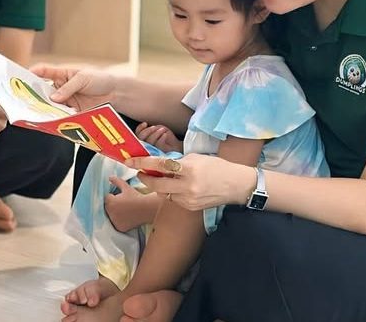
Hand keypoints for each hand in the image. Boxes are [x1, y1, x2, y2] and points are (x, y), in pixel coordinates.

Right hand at [30, 64, 118, 111]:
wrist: (115, 93)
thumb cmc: (99, 79)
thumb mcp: (82, 79)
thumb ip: (68, 88)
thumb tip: (53, 98)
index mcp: (61, 74)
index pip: (44, 72)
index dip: (33, 73)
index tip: (22, 77)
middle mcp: (60, 88)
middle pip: (44, 91)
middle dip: (35, 95)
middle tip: (27, 100)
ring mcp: (66, 100)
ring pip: (51, 105)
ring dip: (46, 108)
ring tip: (38, 113)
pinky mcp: (72, 111)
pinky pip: (61, 115)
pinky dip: (57, 118)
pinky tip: (53, 120)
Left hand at [103, 176, 156, 232]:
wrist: (147, 209)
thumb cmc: (136, 196)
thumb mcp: (126, 187)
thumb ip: (117, 181)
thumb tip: (109, 176)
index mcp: (110, 202)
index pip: (106, 198)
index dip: (112, 196)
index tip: (119, 196)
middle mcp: (110, 212)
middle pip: (107, 207)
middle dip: (112, 205)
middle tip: (123, 203)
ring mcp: (115, 221)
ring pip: (111, 216)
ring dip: (114, 213)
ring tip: (125, 210)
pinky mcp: (119, 227)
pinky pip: (116, 224)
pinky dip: (119, 221)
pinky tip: (126, 217)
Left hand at [129, 154, 256, 210]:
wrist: (237, 185)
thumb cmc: (217, 167)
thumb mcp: (196, 158)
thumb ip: (177, 162)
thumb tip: (158, 164)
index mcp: (189, 169)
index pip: (160, 166)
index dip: (142, 163)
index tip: (129, 161)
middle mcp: (188, 186)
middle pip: (156, 185)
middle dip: (144, 178)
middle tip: (140, 172)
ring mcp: (189, 199)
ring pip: (164, 193)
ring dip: (159, 185)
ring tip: (164, 178)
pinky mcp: (191, 207)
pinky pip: (173, 199)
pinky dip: (171, 192)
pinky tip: (178, 187)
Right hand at [136, 121, 181, 153]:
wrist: (177, 147)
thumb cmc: (166, 138)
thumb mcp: (158, 130)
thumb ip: (151, 129)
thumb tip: (147, 126)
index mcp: (144, 140)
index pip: (137, 135)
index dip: (140, 128)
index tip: (145, 123)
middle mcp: (146, 146)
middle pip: (141, 138)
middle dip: (148, 131)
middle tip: (154, 127)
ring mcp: (152, 151)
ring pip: (149, 141)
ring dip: (156, 133)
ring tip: (162, 130)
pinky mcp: (159, 153)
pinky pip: (158, 144)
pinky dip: (161, 137)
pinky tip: (165, 134)